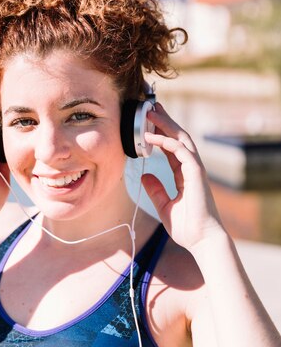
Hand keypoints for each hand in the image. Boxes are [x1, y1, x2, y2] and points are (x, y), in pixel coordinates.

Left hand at [142, 103, 224, 251]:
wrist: (202, 239)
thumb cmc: (187, 227)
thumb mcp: (164, 205)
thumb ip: (156, 190)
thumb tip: (145, 176)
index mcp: (185, 174)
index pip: (172, 148)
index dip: (161, 133)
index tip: (150, 122)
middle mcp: (191, 168)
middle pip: (178, 137)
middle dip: (165, 121)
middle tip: (151, 107)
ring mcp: (195, 169)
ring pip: (181, 139)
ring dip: (166, 124)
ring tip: (151, 112)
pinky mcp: (196, 173)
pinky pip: (180, 151)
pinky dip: (167, 141)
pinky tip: (152, 136)